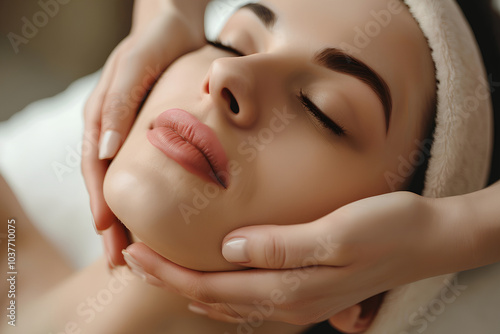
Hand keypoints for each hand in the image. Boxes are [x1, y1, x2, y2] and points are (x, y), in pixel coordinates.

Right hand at [82, 2, 206, 266]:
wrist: (176, 23)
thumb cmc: (156, 41)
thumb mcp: (135, 66)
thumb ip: (118, 105)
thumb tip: (105, 151)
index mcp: (101, 117)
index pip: (95, 169)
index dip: (100, 202)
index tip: (107, 234)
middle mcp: (113, 130)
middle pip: (107, 184)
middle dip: (111, 224)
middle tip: (119, 261)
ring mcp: (132, 134)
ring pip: (126, 183)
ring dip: (127, 218)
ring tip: (134, 253)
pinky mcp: (155, 135)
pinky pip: (147, 171)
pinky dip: (148, 198)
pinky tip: (159, 219)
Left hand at [124, 191, 458, 324]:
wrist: (424, 239)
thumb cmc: (384, 229)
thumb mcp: (337, 234)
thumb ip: (282, 247)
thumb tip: (229, 250)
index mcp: (288, 288)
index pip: (211, 285)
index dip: (169, 272)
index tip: (135, 252)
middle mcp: (286, 300)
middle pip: (210, 295)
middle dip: (168, 279)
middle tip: (132, 256)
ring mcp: (295, 298)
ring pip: (225, 299)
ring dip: (187, 283)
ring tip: (159, 265)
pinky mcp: (304, 287)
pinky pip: (246, 296)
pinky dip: (216, 286)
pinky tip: (210, 273)